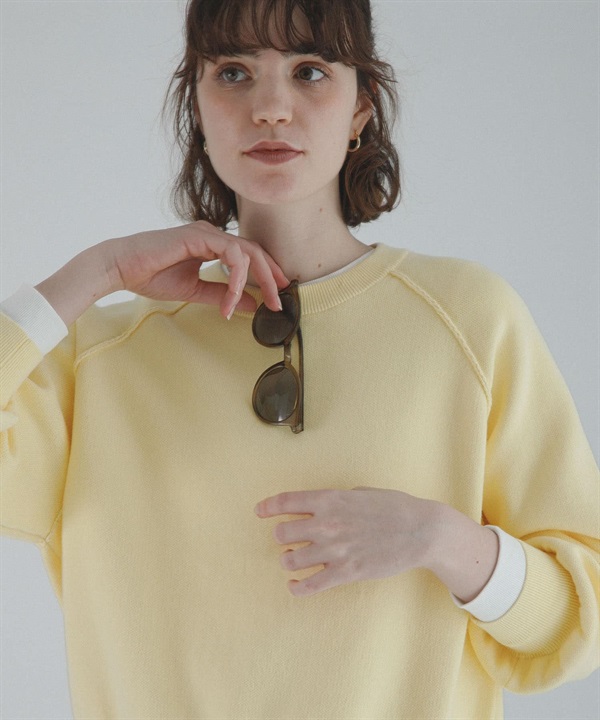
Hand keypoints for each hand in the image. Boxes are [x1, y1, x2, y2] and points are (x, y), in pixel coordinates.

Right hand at [99, 220, 288, 318]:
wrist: (122, 268)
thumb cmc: (151, 276)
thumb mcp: (195, 291)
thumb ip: (223, 295)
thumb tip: (253, 304)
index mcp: (211, 244)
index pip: (249, 255)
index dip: (267, 273)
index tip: (279, 294)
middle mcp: (212, 234)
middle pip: (254, 251)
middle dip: (271, 276)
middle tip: (279, 301)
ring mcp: (206, 232)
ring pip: (247, 251)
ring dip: (259, 279)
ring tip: (262, 302)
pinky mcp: (199, 236)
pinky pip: (232, 254)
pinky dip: (237, 277)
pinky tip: (233, 296)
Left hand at [254, 487, 438, 596]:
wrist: (421, 530)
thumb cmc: (393, 506)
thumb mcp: (360, 493)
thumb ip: (336, 500)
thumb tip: (319, 507)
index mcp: (330, 500)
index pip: (286, 501)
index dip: (268, 506)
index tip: (259, 511)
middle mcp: (327, 524)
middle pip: (282, 533)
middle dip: (282, 536)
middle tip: (289, 539)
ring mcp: (335, 550)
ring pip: (290, 560)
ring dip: (289, 560)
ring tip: (294, 560)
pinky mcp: (345, 573)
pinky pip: (309, 585)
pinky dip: (297, 588)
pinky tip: (295, 586)